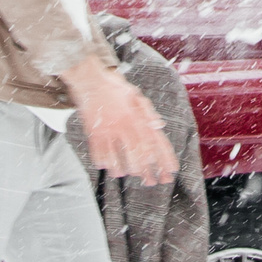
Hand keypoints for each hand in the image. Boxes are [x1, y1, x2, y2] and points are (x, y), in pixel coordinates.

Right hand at [61, 55, 177, 184]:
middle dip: (146, 170)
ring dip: (123, 168)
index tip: (172, 171)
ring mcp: (109, 129)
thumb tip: (160, 125)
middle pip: (138, 152)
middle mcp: (125, 124)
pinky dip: (103, 161)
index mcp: (137, 116)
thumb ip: (147, 111)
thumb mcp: (134, 96)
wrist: (89, 79)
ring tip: (127, 174)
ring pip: (118, 155)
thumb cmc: (114, 88)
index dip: (165, 158)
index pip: (155, 140)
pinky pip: (99, 151)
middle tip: (152, 182)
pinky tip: (108, 167)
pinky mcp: (93, 131)